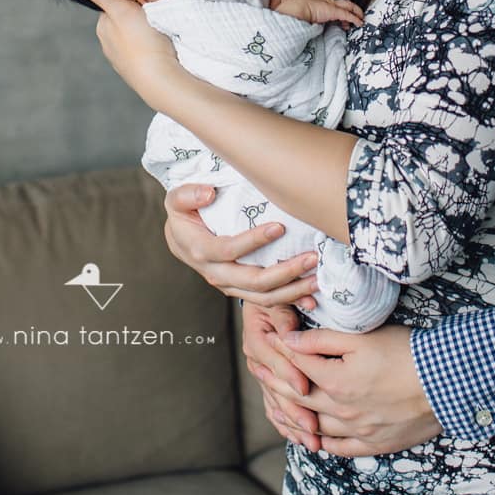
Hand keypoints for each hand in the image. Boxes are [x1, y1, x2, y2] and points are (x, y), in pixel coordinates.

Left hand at [60, 0, 180, 108]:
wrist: (162, 80)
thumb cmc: (142, 40)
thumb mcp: (119, 8)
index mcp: (103, 26)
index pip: (113, 2)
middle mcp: (108, 45)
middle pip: (123, 19)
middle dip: (135, 13)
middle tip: (155, 10)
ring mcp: (124, 61)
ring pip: (135, 36)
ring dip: (145, 31)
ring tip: (161, 30)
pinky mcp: (139, 73)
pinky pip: (145, 52)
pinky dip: (152, 47)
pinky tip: (163, 46)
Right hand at [163, 183, 317, 306]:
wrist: (181, 240)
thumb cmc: (184, 216)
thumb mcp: (176, 200)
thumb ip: (188, 195)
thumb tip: (208, 193)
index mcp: (201, 251)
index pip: (230, 250)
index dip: (254, 241)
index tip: (279, 227)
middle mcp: (216, 274)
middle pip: (254, 280)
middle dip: (285, 271)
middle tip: (310, 257)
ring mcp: (230, 286)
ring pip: (264, 296)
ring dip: (293, 290)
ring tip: (317, 278)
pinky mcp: (241, 291)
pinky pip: (267, 301)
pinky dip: (291, 301)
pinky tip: (311, 299)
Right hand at [243, 305, 320, 447]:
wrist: (267, 297)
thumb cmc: (278, 296)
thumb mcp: (279, 300)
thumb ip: (284, 316)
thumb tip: (290, 330)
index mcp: (257, 339)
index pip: (275, 362)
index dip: (290, 375)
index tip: (306, 388)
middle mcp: (257, 360)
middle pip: (275, 390)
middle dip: (295, 411)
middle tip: (313, 428)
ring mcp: (262, 374)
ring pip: (276, 403)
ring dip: (294, 424)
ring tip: (312, 442)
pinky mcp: (269, 382)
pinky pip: (275, 407)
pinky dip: (287, 424)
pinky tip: (299, 439)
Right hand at [271, 0, 363, 27]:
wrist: (291, 10)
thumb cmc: (291, 13)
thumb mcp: (298, 17)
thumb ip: (304, 21)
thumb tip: (302, 31)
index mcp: (315, 3)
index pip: (331, 5)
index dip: (338, 12)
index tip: (343, 22)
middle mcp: (323, 2)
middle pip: (340, 4)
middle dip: (349, 11)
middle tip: (355, 20)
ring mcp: (328, 5)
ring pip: (346, 6)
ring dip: (355, 12)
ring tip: (360, 19)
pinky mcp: (332, 10)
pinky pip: (347, 14)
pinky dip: (354, 18)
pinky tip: (359, 22)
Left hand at [281, 324, 438, 456]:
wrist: (447, 383)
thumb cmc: (408, 353)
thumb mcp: (362, 338)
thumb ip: (321, 340)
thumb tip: (288, 340)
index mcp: (334, 381)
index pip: (296, 365)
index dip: (278, 351)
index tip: (266, 341)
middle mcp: (340, 410)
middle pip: (298, 398)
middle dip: (274, 382)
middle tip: (257, 370)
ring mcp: (357, 430)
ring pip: (312, 428)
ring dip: (290, 417)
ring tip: (277, 408)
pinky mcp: (375, 443)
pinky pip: (338, 448)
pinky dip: (321, 442)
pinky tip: (312, 439)